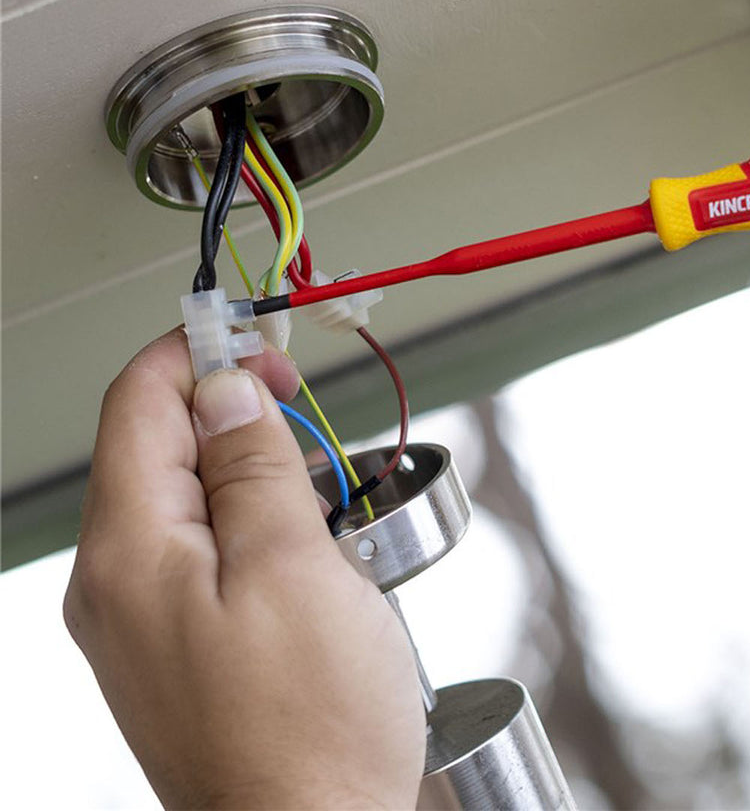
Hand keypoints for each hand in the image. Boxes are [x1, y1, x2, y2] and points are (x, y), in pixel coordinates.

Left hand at [64, 329, 424, 808]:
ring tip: (316, 491)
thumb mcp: (294, 565)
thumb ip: (253, 465)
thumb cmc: (307, 727)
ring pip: (188, 495)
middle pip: (159, 446)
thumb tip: (224, 389)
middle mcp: (118, 583)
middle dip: (231, 408)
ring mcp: (145, 619)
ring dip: (252, 467)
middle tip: (301, 405)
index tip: (258, 335)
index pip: (138, 404)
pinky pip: (204, 548)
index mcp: (131, 553)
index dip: (197, 351)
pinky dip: (253, 520)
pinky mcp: (181, 643)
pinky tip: (305, 545)